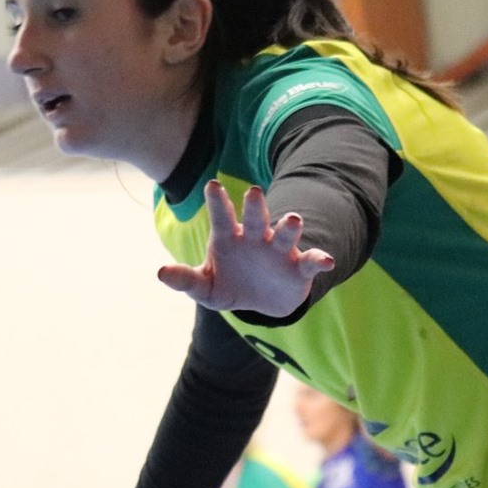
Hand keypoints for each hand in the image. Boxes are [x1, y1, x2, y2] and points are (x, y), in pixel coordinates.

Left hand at [156, 182, 333, 317]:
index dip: (218, 202)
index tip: (212, 185)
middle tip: (253, 192)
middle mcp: (256, 237)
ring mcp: (279, 250)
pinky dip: (319, 259)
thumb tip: (160, 272)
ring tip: (293, 220)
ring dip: (289, 227)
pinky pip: (311, 261)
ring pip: (285, 234)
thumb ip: (186, 279)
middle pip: (256, 218)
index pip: (222, 217)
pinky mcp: (299, 267)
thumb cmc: (229, 285)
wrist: (261, 302)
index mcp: (229, 238)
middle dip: (255, 206)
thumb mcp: (205, 288)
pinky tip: (327, 261)